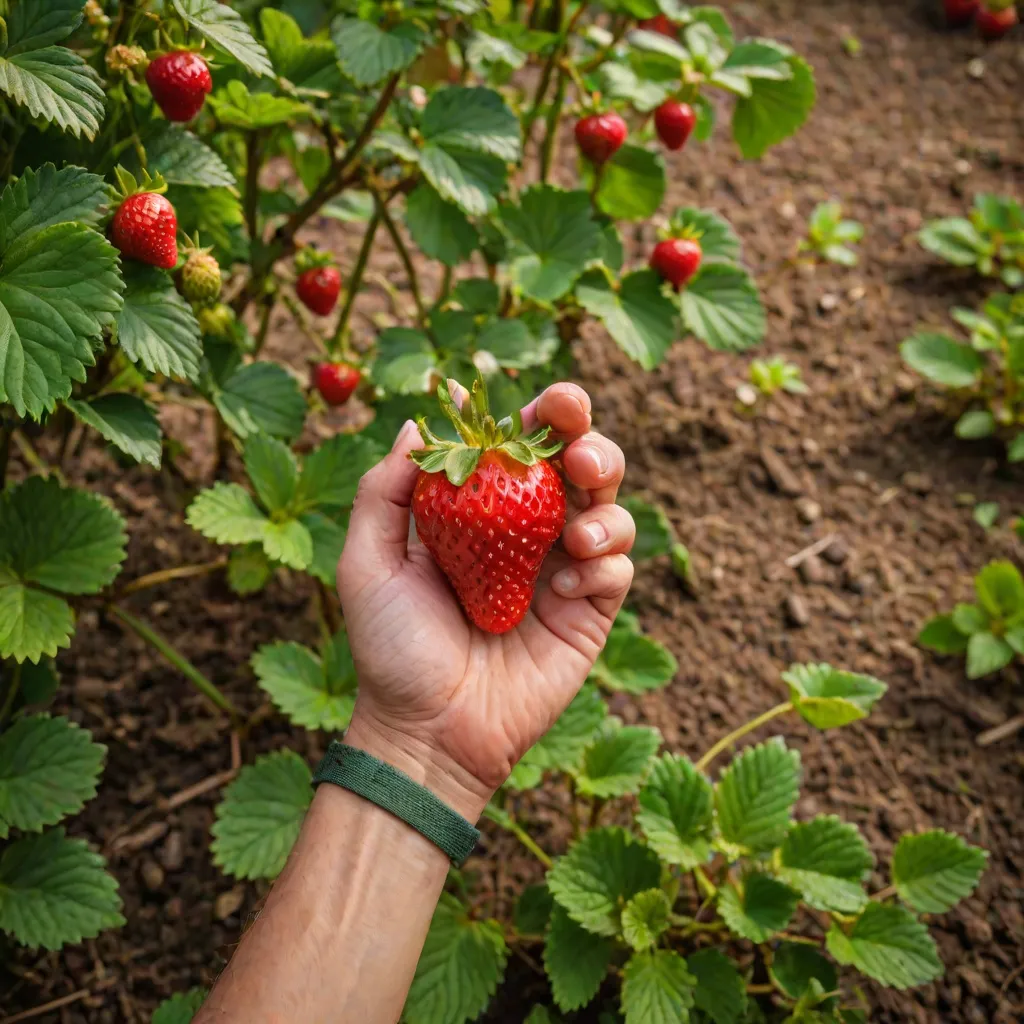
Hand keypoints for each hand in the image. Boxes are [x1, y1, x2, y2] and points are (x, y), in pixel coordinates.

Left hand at [337, 382, 633, 818]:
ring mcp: (561, 573)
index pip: (518, 449)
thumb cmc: (391, 647)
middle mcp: (526, 535)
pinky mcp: (588, 614)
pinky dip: (601, 565)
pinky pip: (617, 570)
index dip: (538, 418)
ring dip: (606, 506)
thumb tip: (417, 421)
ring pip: (610, 511)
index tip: (544, 403)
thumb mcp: (368, 561)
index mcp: (479, 514)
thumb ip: (385, 491)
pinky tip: (563, 586)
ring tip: (576, 534)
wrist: (425, 730)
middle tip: (578, 450)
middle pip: (578, 467)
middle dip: (590, 442)